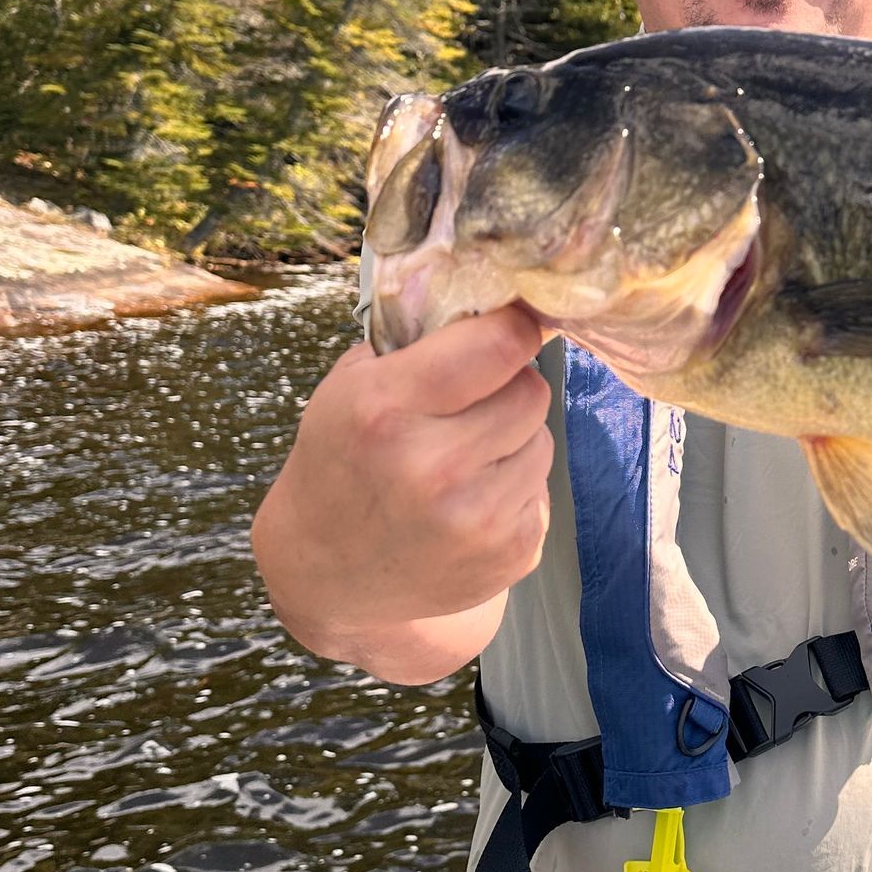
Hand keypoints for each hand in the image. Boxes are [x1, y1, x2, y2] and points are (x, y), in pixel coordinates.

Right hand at [252, 304, 553, 659]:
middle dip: (508, 388)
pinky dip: (514, 488)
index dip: (514, 327)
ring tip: (463, 458)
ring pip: (544, 439)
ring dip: (514, 439)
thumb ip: (417, 342)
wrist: (328, 574)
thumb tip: (500, 298)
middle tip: (469, 404)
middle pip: (531, 391)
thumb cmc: (342, 462)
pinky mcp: (511, 554)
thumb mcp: (350, 388)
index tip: (512, 324)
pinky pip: (542, 490)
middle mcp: (433, 468)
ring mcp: (476, 519)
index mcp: (385, 410)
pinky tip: (468, 502)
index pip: (499, 344)